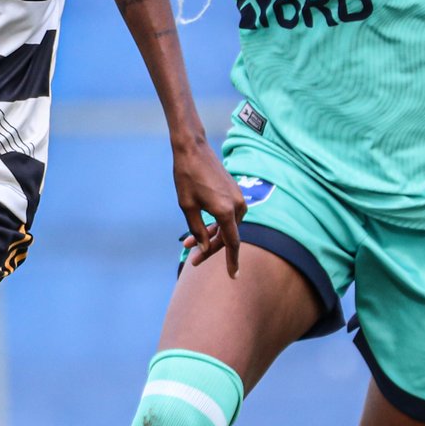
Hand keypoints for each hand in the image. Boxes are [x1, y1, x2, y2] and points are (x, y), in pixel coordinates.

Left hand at [173, 136, 244, 275]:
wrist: (193, 149)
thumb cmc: (187, 177)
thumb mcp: (187, 207)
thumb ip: (198, 230)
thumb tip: (206, 247)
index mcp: (227, 211)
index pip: (232, 242)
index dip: (232, 261)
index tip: (233, 276)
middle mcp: (237, 205)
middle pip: (228, 236)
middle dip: (210, 248)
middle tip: (193, 259)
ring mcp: (238, 198)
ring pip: (227, 226)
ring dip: (211, 236)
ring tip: (189, 244)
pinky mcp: (234, 192)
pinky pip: (227, 215)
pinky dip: (215, 224)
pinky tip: (201, 229)